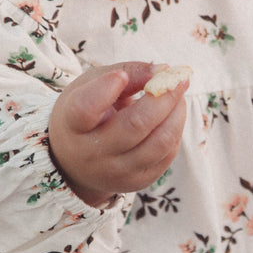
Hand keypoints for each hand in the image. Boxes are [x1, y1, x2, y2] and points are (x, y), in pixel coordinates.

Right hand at [48, 62, 187, 206]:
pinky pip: (166, 155)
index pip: (85, 110)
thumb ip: (124, 72)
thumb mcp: (91, 87)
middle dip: (164, 97)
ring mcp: (116, 172)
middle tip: (178, 78)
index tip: (120, 76)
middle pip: (135, 125)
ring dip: (177, 114)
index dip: (105, 90)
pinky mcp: (137, 182)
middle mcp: (92, 154)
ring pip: (159, 143)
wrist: (76, 163)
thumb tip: (162, 70)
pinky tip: (173, 116)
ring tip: (179, 96)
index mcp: (73, 125)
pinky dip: (175, 131)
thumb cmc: (86, 115)